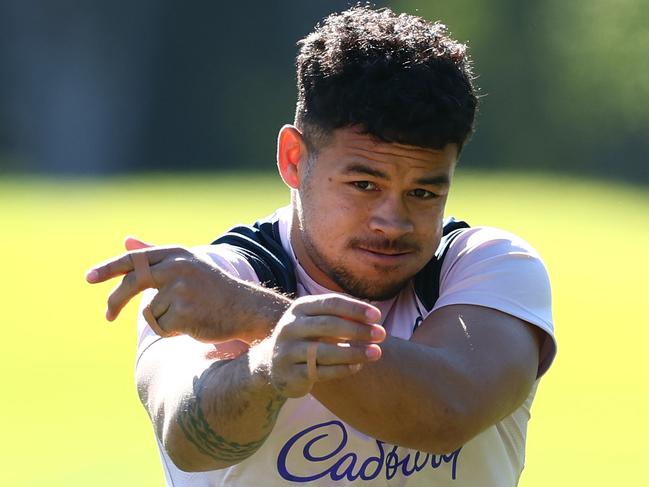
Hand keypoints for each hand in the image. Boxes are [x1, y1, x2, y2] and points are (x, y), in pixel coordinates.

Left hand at [85, 236, 252, 342]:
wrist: (245, 309)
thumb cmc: (212, 288)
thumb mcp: (185, 265)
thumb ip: (154, 255)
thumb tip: (126, 240)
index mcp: (176, 254)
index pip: (135, 259)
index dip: (109, 268)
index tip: (89, 278)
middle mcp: (177, 267)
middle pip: (133, 282)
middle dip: (115, 301)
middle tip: (107, 316)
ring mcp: (181, 289)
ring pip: (149, 311)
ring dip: (162, 320)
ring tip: (187, 315)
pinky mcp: (184, 312)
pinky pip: (160, 327)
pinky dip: (171, 332)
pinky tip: (191, 325)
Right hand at [261, 294, 385, 397]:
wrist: (273, 364)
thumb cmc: (307, 336)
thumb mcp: (317, 320)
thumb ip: (340, 316)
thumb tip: (372, 316)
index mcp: (299, 308)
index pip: (330, 303)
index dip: (354, 309)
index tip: (377, 316)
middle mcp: (290, 327)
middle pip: (328, 325)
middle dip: (358, 329)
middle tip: (382, 334)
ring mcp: (287, 351)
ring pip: (325, 351)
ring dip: (354, 352)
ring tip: (376, 353)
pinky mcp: (289, 374)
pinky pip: (320, 372)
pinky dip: (342, 369)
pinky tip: (358, 366)